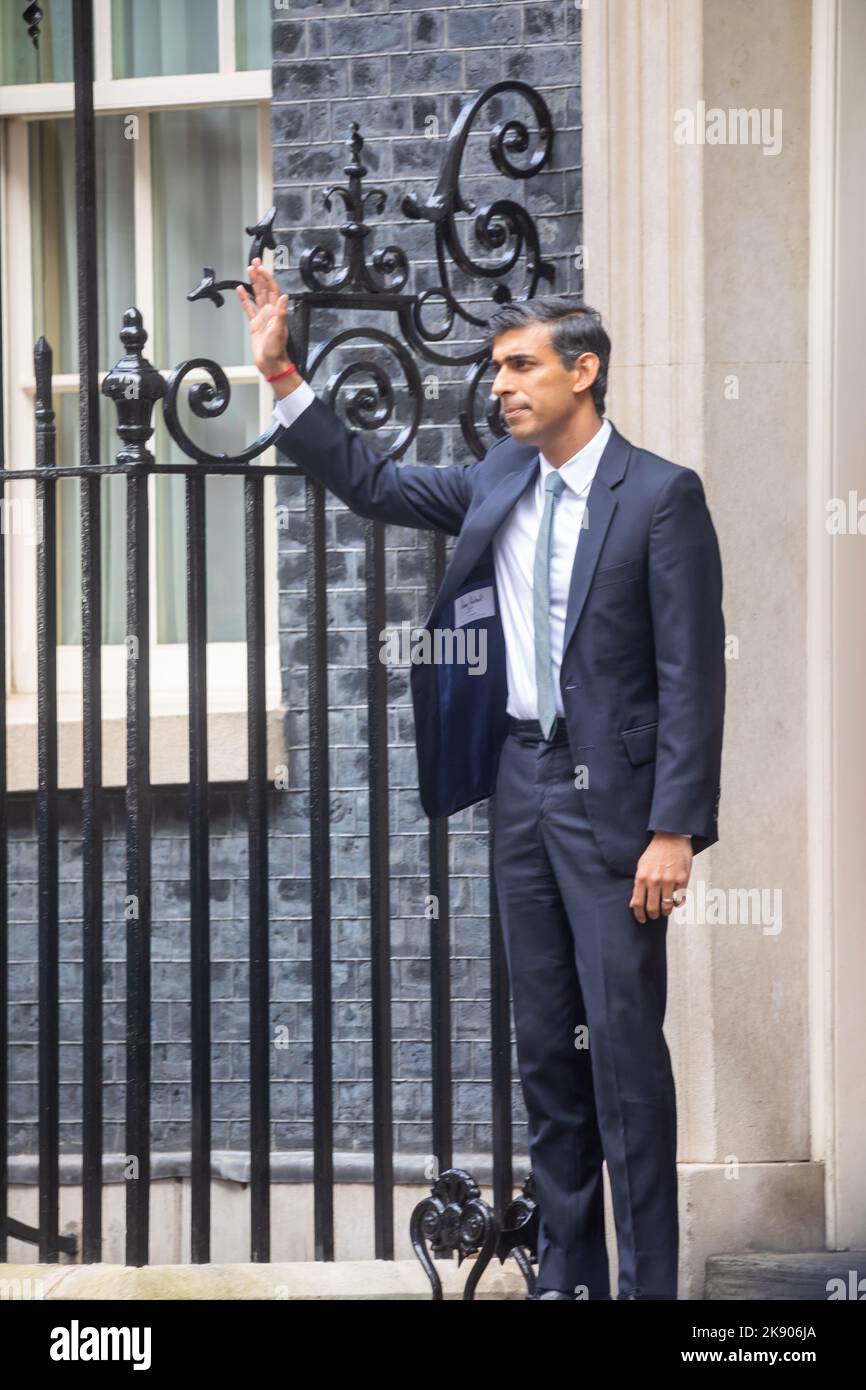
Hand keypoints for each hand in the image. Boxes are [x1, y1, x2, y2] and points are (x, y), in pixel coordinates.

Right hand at [236, 257, 293, 379]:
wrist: (270, 363)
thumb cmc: (276, 349)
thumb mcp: (279, 330)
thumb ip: (282, 313)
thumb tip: (285, 296)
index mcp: (276, 312)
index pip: (272, 290)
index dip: (267, 278)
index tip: (260, 267)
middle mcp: (270, 312)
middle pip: (264, 289)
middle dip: (259, 275)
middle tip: (254, 262)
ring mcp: (262, 317)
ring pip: (257, 295)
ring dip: (253, 283)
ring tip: (249, 270)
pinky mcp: (255, 324)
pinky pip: (249, 308)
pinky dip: (244, 299)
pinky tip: (240, 290)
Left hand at [630, 832, 691, 922]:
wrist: (671, 837)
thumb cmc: (655, 852)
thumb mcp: (641, 866)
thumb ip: (638, 885)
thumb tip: (634, 904)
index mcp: (642, 877)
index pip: (638, 903)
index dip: (639, 915)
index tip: (641, 919)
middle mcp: (655, 880)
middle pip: (653, 908)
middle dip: (653, 915)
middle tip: (654, 915)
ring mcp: (670, 880)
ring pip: (667, 907)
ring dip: (666, 911)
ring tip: (665, 910)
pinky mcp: (682, 879)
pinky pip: (680, 899)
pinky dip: (677, 903)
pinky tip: (675, 900)